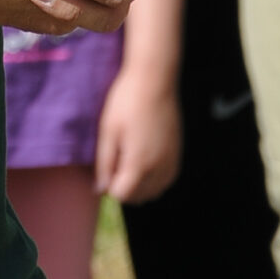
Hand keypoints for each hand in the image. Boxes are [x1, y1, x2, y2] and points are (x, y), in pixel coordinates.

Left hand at [95, 68, 181, 203]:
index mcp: (139, 163)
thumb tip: (100, 189)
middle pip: (138, 197)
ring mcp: (172, 162)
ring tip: (131, 157)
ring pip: (154, 192)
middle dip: (124, 186)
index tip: (109, 163)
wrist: (155, 80)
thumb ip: (104, 163)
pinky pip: (166, 181)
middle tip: (118, 158)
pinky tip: (144, 159)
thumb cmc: (126, 102)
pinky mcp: (178, 154)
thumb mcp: (108, 131)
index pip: (122, 195)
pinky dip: (154, 179)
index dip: (110, 183)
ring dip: (139, 185)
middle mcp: (159, 168)